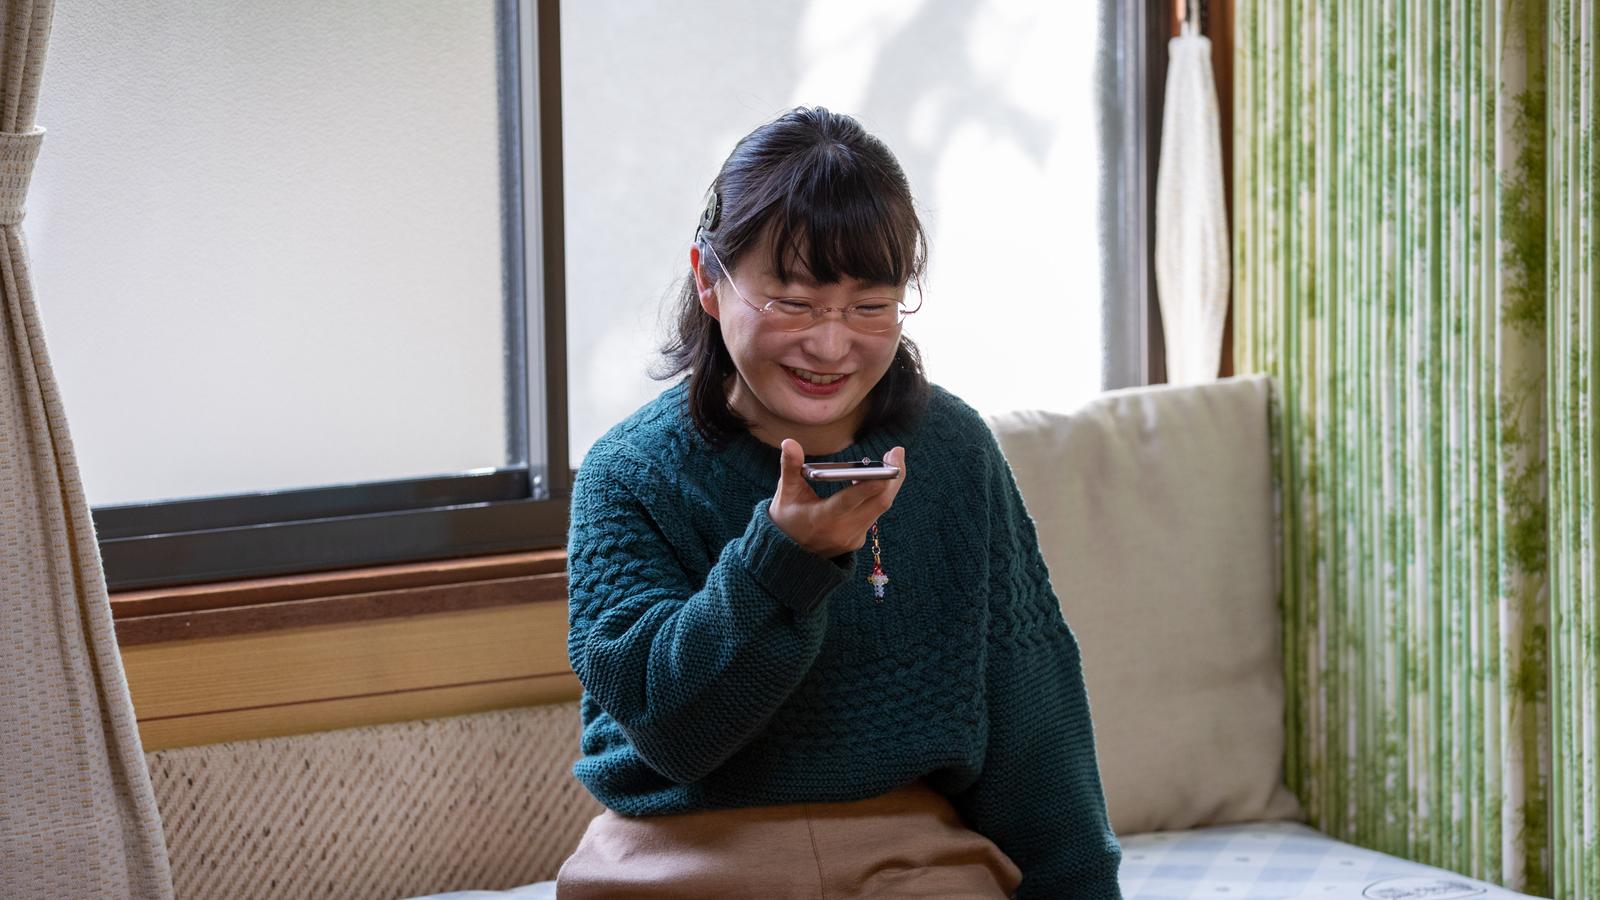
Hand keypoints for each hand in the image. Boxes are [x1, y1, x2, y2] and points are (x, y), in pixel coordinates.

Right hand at [768, 439, 907, 557]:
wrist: (790, 555)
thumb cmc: (787, 518)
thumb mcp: (786, 493)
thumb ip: (790, 467)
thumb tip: (789, 442)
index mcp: (822, 518)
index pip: (850, 500)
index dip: (870, 484)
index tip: (889, 464)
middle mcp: (841, 530)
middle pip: (879, 503)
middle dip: (893, 476)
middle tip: (896, 452)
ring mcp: (853, 537)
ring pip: (880, 508)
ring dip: (889, 483)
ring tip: (890, 458)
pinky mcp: (858, 540)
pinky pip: (874, 514)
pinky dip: (878, 495)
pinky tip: (876, 478)